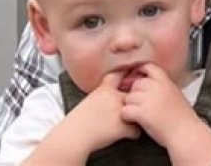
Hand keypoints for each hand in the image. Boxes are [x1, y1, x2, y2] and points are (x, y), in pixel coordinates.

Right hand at [25, 72, 139, 163]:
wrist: (72, 137)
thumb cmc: (75, 122)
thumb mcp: (88, 101)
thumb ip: (101, 97)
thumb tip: (109, 100)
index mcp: (104, 90)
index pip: (120, 74)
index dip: (128, 73)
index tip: (133, 73)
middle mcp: (114, 97)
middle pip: (134, 95)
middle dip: (135, 101)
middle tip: (132, 107)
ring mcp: (120, 111)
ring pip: (138, 112)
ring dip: (136, 117)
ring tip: (129, 122)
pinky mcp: (123, 126)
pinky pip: (136, 130)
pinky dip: (133, 134)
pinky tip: (126, 135)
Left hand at [121, 63, 210, 163]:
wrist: (185, 132)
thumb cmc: (183, 118)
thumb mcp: (177, 94)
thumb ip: (164, 87)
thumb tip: (152, 85)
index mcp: (166, 81)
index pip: (148, 67)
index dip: (140, 71)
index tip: (138, 78)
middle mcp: (156, 87)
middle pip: (135, 84)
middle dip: (135, 94)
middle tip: (141, 105)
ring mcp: (148, 99)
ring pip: (128, 98)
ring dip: (131, 106)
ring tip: (139, 115)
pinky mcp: (141, 113)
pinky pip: (125, 111)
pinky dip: (127, 117)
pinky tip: (135, 121)